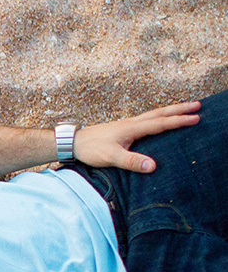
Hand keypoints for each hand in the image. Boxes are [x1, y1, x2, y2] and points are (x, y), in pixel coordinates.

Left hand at [73, 101, 200, 172]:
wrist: (73, 142)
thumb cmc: (91, 149)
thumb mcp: (111, 157)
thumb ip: (131, 161)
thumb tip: (152, 166)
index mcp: (132, 128)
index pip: (161, 123)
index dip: (179, 121)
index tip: (196, 118)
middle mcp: (131, 123)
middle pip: (160, 113)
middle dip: (179, 109)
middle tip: (198, 105)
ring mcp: (127, 124)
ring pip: (153, 114)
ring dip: (170, 111)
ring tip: (185, 108)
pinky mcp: (123, 128)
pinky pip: (146, 120)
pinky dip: (158, 117)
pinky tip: (160, 120)